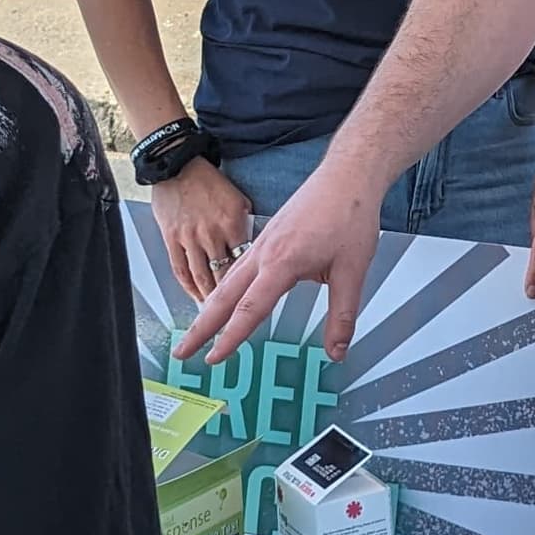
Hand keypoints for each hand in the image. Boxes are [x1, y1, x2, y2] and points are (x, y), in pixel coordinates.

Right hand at [150, 160, 257, 299]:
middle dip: (231, 299)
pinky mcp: (171, 238)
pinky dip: (189, 287)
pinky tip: (195, 295)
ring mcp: (190, 237)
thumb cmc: (207, 180)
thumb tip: (251, 248)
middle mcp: (212, 232)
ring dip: (209, 298)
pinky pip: (180, 269)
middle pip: (224, 275)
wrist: (177, 164)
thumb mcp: (238, 199)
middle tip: (236, 315)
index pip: (245, 260)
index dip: (251, 282)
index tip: (256, 295)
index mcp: (233, 221)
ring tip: (216, 312)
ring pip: (202, 277)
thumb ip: (244, 226)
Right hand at [181, 152, 383, 361]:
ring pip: (226, 281)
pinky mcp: (267, 237)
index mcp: (283, 261)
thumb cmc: (350, 213)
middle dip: (200, 327)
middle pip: (223, 296)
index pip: (249, 309)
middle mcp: (265, 252)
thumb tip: (337, 350)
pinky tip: (222, 298)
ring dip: (207, 309)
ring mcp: (263, 243)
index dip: (230, 338)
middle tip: (181, 351)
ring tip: (194, 332)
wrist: (347, 175)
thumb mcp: (353, 271)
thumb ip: (342, 315)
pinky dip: (223, 288)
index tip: (214, 358)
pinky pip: (236, 267)